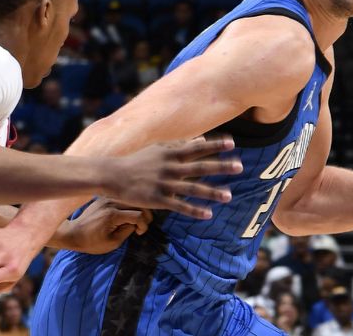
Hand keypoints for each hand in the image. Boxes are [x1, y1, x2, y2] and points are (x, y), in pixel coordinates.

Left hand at [58, 198, 153, 254]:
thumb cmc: (92, 242)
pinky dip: (130, 204)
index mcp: (112, 215)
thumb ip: (127, 231)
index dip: (144, 225)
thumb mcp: (112, 243)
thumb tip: (137, 223)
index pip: (138, 215)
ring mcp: (108, 197)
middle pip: (139, 203)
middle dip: (145, 215)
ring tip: (136, 219)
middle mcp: (111, 202)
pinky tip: (128, 213)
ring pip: (133, 198)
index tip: (139, 233)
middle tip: (142, 225)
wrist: (73, 233)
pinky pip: (123, 197)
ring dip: (139, 208)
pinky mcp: (105, 196)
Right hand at [105, 136, 242, 217]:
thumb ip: (182, 145)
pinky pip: (180, 206)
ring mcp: (164, 184)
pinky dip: (195, 210)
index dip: (214, 146)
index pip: (197, 148)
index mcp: (170, 154)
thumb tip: (202, 139)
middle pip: (200, 167)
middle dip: (220, 167)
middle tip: (239, 167)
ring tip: (229, 196)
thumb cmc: (138, 160)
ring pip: (193, 189)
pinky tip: (208, 214)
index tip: (232, 144)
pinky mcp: (158, 200)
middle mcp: (170, 168)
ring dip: (212, 192)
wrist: (112, 176)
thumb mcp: (159, 149)